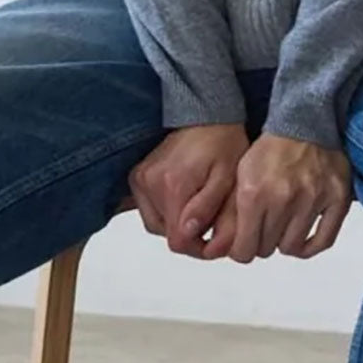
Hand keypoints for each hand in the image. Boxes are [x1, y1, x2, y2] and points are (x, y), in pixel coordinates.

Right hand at [127, 125, 249, 257]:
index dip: (196, 248)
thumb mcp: (226, 178)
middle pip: (166, 233)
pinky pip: (147, 209)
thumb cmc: (223, 143)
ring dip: (174, 223)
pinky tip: (180, 199)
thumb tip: (187, 234)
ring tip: (195, 207)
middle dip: (187, 233)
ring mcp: (140, 179)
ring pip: (155, 224)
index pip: (177, 240)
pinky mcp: (136, 176)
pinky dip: (164, 211)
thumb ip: (207, 209)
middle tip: (208, 221)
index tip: (211, 242)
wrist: (206, 115)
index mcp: (175, 186)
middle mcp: (151, 183)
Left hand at [222, 133, 352, 264]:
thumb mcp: (239, 175)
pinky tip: (301, 243)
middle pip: (266, 248)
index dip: (241, 253)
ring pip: (291, 247)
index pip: (244, 249)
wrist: (304, 123)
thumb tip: (229, 245)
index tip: (242, 248)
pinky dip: (310, 247)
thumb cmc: (270, 149)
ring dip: (283, 243)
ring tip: (281, 231)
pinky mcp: (337, 199)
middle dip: (261, 244)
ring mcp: (312, 200)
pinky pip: (324, 240)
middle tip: (262, 233)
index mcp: (254, 195)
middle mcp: (283, 200)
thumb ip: (234, 211)